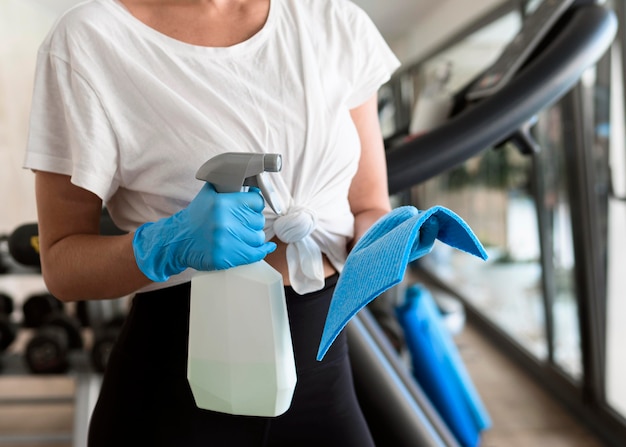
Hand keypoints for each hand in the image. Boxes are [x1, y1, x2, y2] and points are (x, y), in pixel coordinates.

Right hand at [133, 183, 275, 281]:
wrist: (178, 240)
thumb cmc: (196, 217)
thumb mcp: (209, 194)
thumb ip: (229, 186)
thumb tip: (254, 187)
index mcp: (222, 203)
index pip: (257, 202)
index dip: (254, 205)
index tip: (251, 209)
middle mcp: (224, 221)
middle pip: (258, 220)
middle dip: (252, 222)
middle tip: (241, 223)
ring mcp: (225, 241)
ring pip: (258, 238)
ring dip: (252, 237)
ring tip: (241, 235)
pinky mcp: (225, 257)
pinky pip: (254, 254)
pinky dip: (261, 251)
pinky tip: (263, 248)